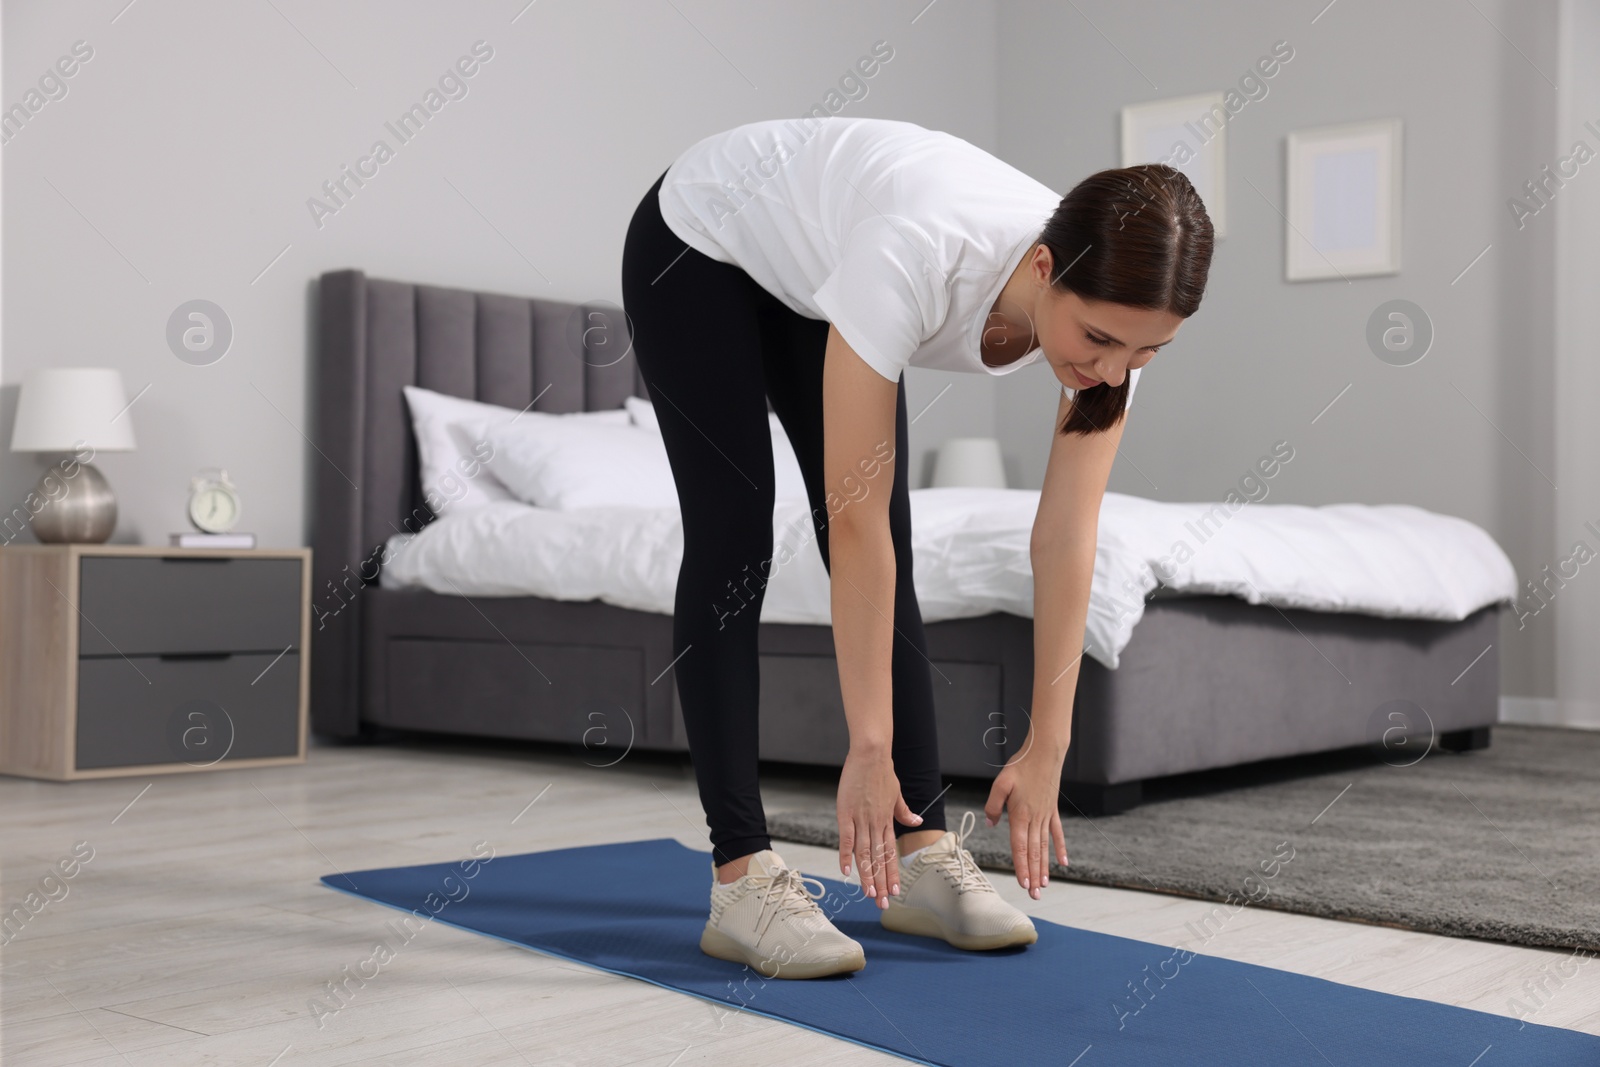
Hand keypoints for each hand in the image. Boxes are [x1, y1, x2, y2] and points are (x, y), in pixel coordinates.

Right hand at [837, 745, 922, 909]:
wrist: (872, 755)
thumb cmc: (882, 772)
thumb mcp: (897, 793)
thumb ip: (905, 812)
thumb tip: (917, 822)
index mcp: (887, 821)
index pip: (891, 853)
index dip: (892, 874)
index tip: (895, 892)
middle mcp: (876, 824)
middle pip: (879, 859)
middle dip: (881, 883)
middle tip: (883, 904)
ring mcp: (861, 819)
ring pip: (865, 853)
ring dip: (867, 874)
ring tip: (870, 894)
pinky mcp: (847, 812)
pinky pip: (847, 837)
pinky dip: (846, 854)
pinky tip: (846, 870)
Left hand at [983, 740, 1068, 899]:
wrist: (1045, 752)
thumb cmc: (1021, 766)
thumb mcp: (1000, 782)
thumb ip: (993, 804)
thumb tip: (991, 823)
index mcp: (1020, 815)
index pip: (1020, 847)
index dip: (1021, 867)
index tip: (1022, 884)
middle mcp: (1035, 819)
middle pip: (1033, 853)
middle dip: (1033, 875)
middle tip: (1034, 895)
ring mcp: (1046, 816)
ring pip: (1044, 847)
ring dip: (1044, 867)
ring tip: (1044, 885)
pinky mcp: (1052, 810)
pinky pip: (1057, 833)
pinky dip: (1060, 849)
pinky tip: (1063, 863)